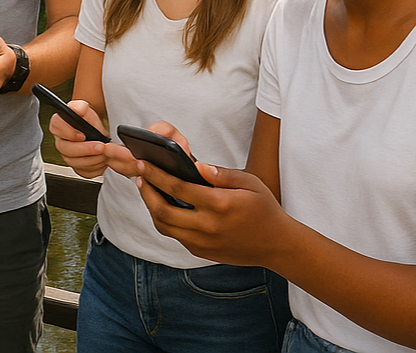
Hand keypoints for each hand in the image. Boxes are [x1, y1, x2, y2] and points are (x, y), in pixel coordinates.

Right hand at [46, 100, 106, 176]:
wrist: (98, 133)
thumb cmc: (89, 121)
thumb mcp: (86, 109)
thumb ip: (80, 106)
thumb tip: (78, 110)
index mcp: (59, 124)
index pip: (56, 127)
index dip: (68, 132)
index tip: (82, 134)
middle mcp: (60, 141)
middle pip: (65, 149)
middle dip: (84, 149)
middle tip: (100, 146)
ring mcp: (67, 156)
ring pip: (74, 162)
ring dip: (92, 159)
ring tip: (104, 153)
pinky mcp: (77, 167)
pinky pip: (83, 172)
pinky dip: (94, 168)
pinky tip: (101, 160)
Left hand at [135, 159, 286, 266]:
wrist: (277, 245)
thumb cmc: (263, 208)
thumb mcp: (249, 182)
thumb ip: (220, 173)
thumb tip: (196, 165)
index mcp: (219, 204)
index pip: (178, 187)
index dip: (156, 174)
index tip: (142, 163)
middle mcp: (208, 226)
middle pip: (163, 210)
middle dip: (146, 191)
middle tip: (138, 175)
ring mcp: (203, 242)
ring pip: (165, 227)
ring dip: (150, 207)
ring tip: (146, 189)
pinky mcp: (202, 252)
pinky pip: (175, 236)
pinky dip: (164, 221)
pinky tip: (162, 206)